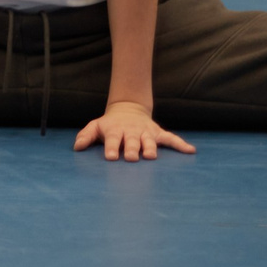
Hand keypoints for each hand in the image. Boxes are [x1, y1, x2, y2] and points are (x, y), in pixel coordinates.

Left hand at [74, 100, 194, 161]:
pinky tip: (190, 151)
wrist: (128, 109)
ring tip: (151, 156)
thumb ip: (86, 136)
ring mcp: (146, 133)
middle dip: (131, 149)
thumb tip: (76, 147)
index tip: (110, 157)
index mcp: (116, 130)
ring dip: (150, 148)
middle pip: (132, 142)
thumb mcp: (96, 126)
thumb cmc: (109, 124)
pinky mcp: (158, 134)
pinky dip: (181, 144)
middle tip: (130, 158)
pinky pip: (171, 139)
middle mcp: (132, 132)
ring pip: (149, 141)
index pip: (112, 139)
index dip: (111, 148)